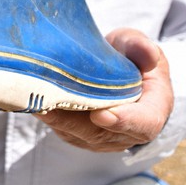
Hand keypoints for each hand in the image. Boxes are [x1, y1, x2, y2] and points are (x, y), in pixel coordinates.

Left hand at [38, 28, 173, 151]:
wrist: (118, 72)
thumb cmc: (130, 58)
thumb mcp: (137, 45)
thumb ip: (141, 48)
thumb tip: (149, 55)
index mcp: (152, 111)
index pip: (143, 123)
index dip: (124, 121)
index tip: (102, 114)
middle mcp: (127, 133)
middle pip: (101, 133)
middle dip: (75, 122)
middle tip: (51, 106)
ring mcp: (102, 139)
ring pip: (78, 134)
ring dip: (56, 120)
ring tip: (35, 100)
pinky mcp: (79, 136)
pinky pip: (64, 131)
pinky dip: (49, 118)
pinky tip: (32, 100)